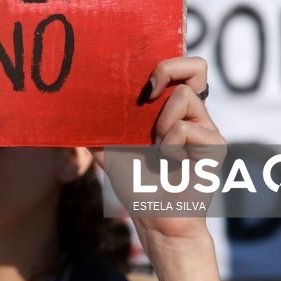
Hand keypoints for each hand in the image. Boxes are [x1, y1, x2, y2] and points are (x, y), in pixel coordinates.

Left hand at [93, 56, 224, 251]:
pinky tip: (170, 163)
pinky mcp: (214, 146)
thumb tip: (67, 112)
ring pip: (185, 96)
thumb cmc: (136, 185)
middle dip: (167, 71)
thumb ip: (95, 128)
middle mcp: (192, 115)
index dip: (168, 63)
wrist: (154, 218)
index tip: (144, 84)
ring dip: (161, 122)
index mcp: (171, 111)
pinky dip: (169, 145)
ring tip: (158, 149)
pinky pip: (185, 128)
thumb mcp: (107, 149)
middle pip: (196, 66)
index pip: (183, 68)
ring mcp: (206, 129)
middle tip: (147, 97)